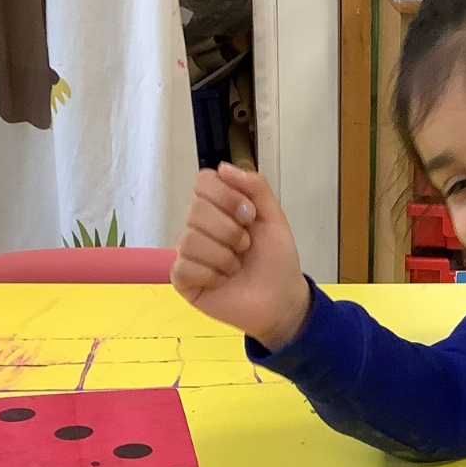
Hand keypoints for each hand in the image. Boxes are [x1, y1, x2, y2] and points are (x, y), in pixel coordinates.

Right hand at [171, 163, 310, 349]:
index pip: (203, 181)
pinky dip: (210, 275)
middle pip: (195, 209)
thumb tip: (222, 167)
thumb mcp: (274, 217)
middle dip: (230, 231)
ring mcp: (188, 253)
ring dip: (223, 256)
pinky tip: (221, 282)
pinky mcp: (183, 279)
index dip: (226, 196)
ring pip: (190, 239)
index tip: (248, 215)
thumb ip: (255, 187)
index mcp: (218, 208)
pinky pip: (184, 266)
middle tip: (246, 247)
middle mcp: (199, 226)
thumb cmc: (276, 260)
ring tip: (236, 267)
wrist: (282, 299)